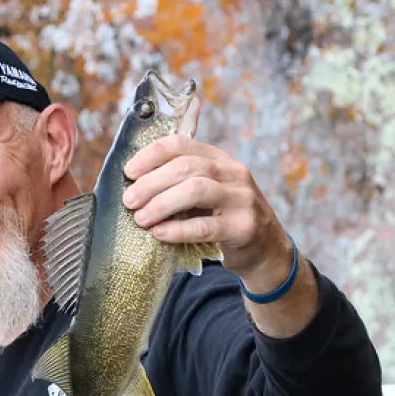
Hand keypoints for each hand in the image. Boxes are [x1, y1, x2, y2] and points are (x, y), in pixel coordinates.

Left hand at [121, 135, 292, 286]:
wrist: (265, 250)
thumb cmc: (225, 221)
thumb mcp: (209, 194)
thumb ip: (183, 183)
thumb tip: (135, 183)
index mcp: (220, 159)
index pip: (182, 145)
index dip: (151, 155)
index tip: (129, 172)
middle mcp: (233, 173)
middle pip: (186, 167)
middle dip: (151, 183)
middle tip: (129, 201)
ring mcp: (241, 199)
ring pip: (195, 190)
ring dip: (162, 204)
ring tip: (141, 218)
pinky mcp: (243, 227)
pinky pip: (205, 226)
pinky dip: (178, 230)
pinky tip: (159, 234)